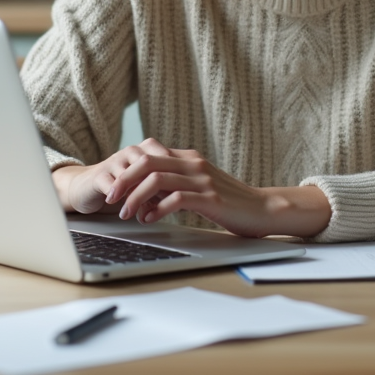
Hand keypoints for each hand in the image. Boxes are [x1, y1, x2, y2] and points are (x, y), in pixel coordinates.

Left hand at [52, 138, 330, 238]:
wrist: (264, 210)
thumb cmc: (231, 203)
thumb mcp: (200, 187)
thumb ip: (176, 186)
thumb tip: (145, 198)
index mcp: (189, 158)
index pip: (150, 155)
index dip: (127, 171)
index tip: (114, 188)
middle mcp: (194, 164)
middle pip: (147, 162)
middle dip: (123, 181)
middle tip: (110, 199)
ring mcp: (202, 179)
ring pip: (156, 180)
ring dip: (135, 197)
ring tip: (126, 213)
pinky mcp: (210, 197)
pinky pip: (175, 199)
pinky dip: (157, 209)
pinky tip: (150, 219)